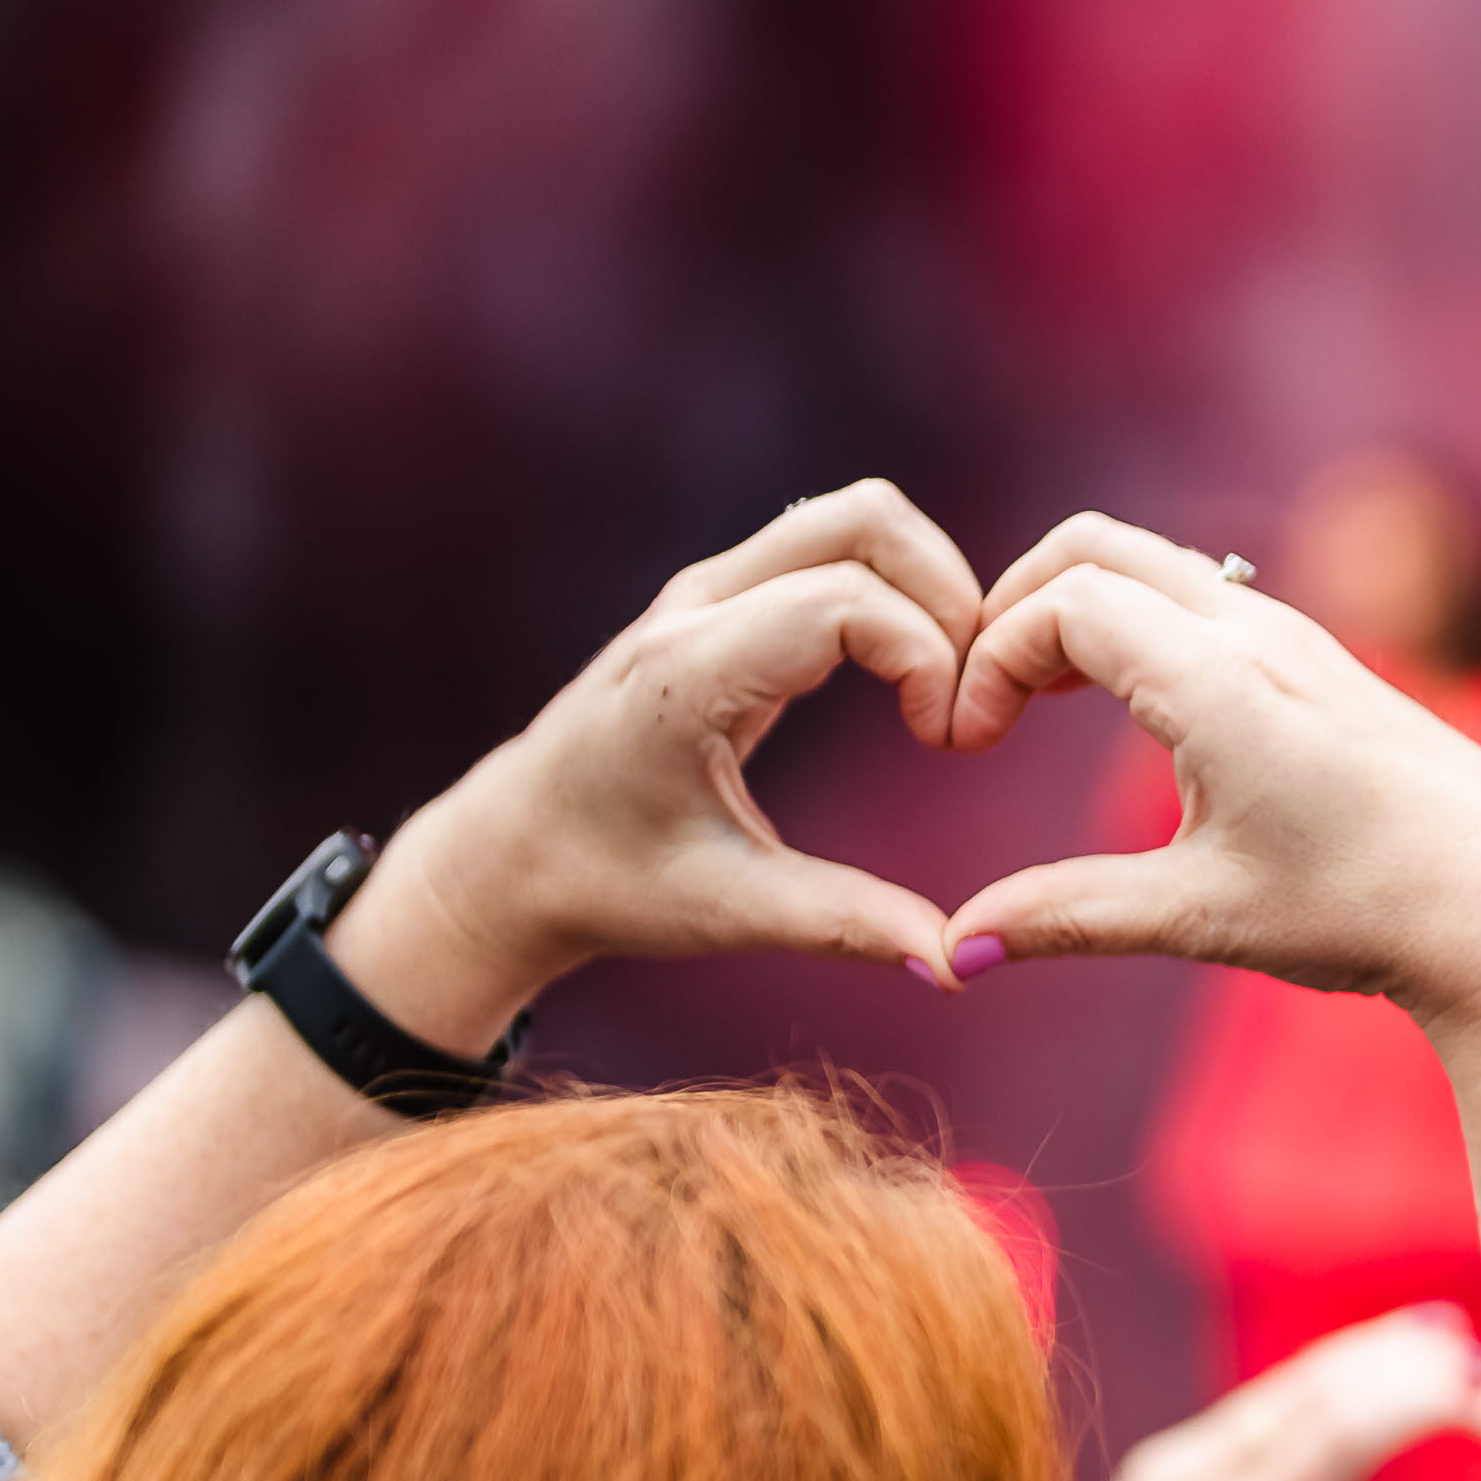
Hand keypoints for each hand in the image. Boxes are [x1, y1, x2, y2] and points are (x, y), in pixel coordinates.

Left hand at [339, 483, 986, 1037]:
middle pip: (865, 519)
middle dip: (949, 594)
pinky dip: (893, 588)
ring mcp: (705, 590)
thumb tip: (955, 962)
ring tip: (945, 683)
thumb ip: (845, 924)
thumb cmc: (605, 880)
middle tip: (969, 694)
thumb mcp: (727, 910)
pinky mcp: (719, 598)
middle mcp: (696, 606)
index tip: (944, 742)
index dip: (928, 658)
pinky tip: (907, 675)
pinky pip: (830, 547)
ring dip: (926, 583)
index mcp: (690, 673)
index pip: (848, 601)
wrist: (512, 851)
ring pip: (852, 518)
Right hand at [940, 514, 1480, 1034]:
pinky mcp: (1321, 657)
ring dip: (1076, 610)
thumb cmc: (1361, 910)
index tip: (969, 742)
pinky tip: (1122, 706)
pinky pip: (1200, 596)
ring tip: (1033, 704)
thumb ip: (1067, 917)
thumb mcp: (1198, 916)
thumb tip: (953, 952)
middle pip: (1094, 549)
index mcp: (1217, 679)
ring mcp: (1296, 634)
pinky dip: (1135, 622)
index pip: (1060, 607)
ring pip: (1152, 565)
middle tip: (980, 698)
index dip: (989, 661)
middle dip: (1015, 606)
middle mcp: (1257, 632)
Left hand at [1042, 1307, 1480, 1480]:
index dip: (1430, 1404)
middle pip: (1327, 1390)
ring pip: (1293, 1382)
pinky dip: (1326, 1377)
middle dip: (1415, 1366)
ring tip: (1447, 1341)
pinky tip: (1370, 1366)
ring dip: (1373, 1357)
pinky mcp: (1168, 1454)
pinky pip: (1261, 1398)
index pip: (1349, 1434)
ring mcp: (1180, 1460)